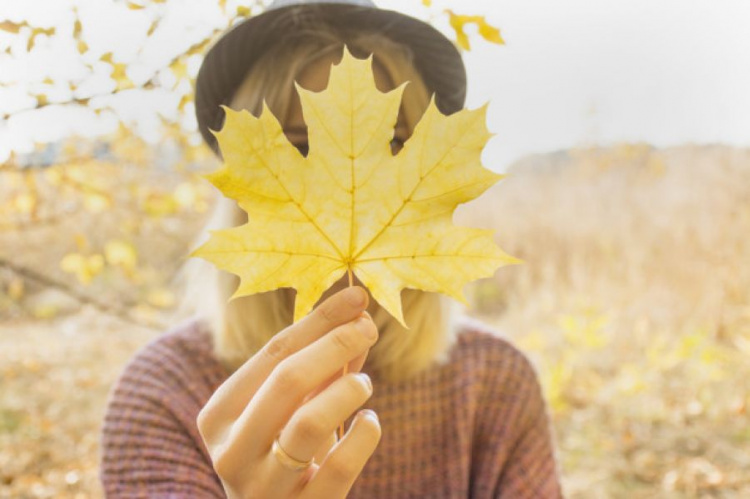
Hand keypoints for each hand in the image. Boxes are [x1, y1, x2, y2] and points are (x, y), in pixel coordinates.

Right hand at [197, 286, 380, 498]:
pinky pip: (340, 468)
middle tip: (368, 327)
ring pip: (309, 424)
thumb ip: (318, 363)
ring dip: (348, 390)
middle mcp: (230, 452)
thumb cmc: (280, 449)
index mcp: (219, 415)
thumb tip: (357, 312)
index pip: (272, 354)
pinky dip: (364, 435)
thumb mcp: (288, 405)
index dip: (318, 321)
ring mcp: (262, 489)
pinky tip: (369, 421)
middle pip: (287, 381)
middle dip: (335, 345)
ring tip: (364, 382)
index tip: (355, 297)